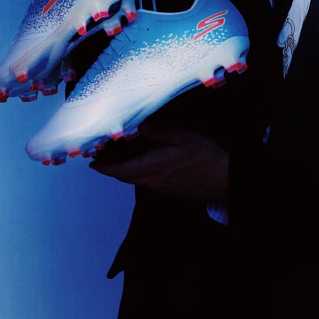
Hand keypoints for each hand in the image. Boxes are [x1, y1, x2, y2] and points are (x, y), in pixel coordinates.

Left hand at [89, 122, 229, 199]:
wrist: (225, 179)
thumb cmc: (206, 157)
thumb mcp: (183, 137)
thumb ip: (159, 132)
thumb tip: (141, 127)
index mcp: (153, 166)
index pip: (120, 170)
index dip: (103, 168)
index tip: (93, 163)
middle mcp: (153, 180)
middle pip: (125, 177)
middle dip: (111, 170)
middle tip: (102, 162)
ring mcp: (162, 188)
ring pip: (136, 181)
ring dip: (125, 173)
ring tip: (121, 163)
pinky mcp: (171, 192)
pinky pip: (148, 184)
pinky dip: (140, 176)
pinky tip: (146, 167)